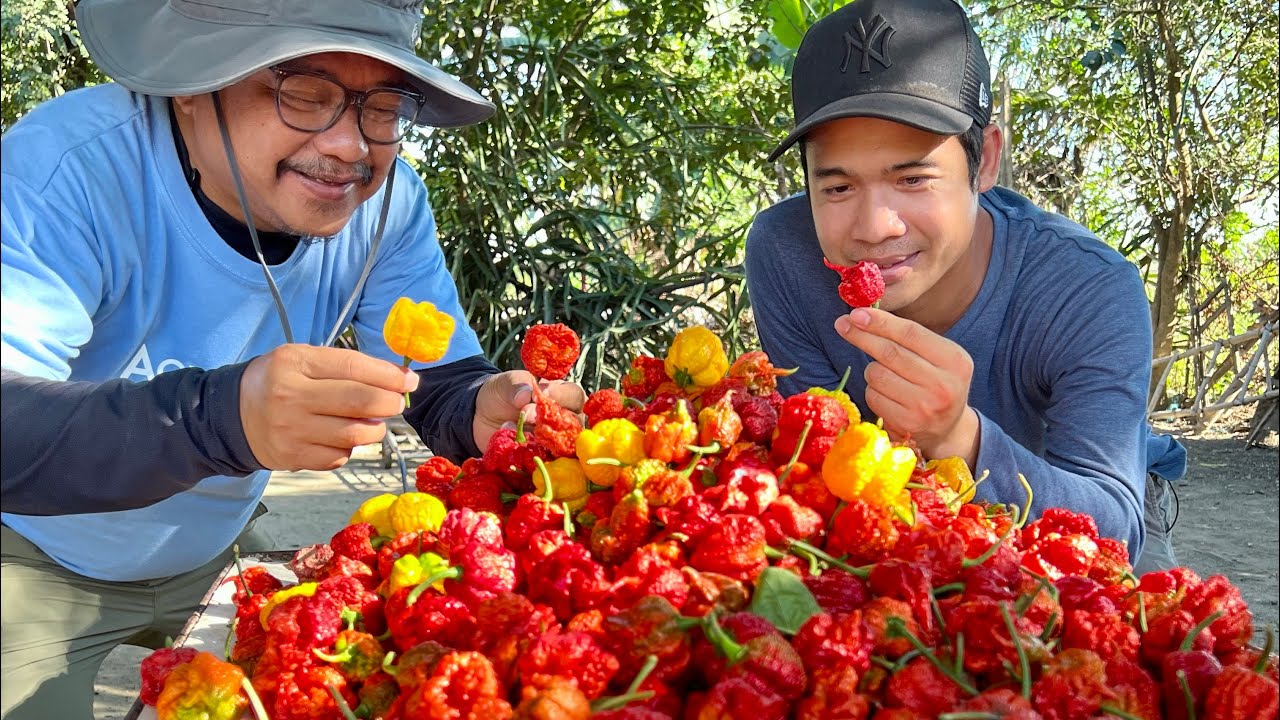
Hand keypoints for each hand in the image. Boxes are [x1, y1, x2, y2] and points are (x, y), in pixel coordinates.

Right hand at [239, 344, 417, 470]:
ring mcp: (291, 430)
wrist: (232, 415)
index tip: (409, 380)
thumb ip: (346, 366)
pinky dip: (350, 447)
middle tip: (397, 402)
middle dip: (389, 402)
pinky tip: (343, 437)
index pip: (354, 367)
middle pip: (359, 401)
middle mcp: (291, 396)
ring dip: (374, 428)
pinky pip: (339, 456)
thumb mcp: (304, 360)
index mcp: (295, 363)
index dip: (389, 375)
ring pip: (354, 434)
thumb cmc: (278, 382)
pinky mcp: (292, 457)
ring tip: (372, 421)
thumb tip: (396, 380)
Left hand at [473, 370, 585, 452]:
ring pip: (562, 445)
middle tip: (525, 414)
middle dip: (549, 420)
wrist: (482, 416)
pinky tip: (512, 443)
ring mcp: (555, 440)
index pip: (574, 395)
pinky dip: (529, 454)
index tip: (540, 396)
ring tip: (514, 429)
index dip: (561, 395)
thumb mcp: (505, 383)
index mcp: (560, 394)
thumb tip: (525, 395)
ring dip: (539, 439)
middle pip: (574, 423)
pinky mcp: (542, 456)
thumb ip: (516, 385)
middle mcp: (564, 418)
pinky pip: (545, 460)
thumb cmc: (501, 394)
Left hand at [834, 308, 979, 464]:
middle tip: (842, 324)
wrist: (948, 429)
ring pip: (876, 374)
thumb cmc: (937, 383)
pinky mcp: (905, 424)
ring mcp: (923, 407)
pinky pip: (873, 396)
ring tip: (887, 376)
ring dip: (872, 370)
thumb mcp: (938, 357)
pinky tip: (887, 395)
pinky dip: (873, 391)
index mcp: (954, 360)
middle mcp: (942, 384)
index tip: (856, 313)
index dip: (880, 322)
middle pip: (890, 352)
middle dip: (862, 336)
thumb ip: (909, 338)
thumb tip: (863, 317)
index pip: (910, 333)